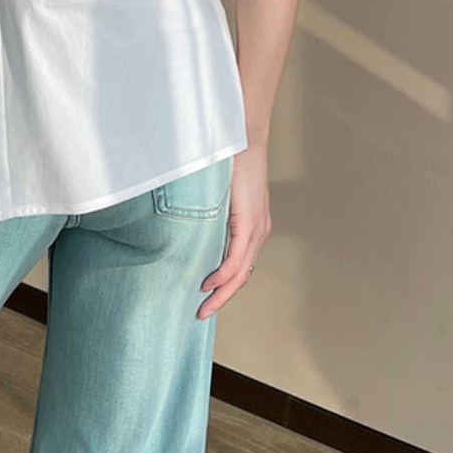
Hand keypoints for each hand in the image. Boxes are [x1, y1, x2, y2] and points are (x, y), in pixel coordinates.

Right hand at [197, 143, 270, 320]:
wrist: (244, 138)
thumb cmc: (230, 161)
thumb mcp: (221, 194)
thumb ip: (213, 212)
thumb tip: (193, 223)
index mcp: (254, 227)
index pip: (241, 266)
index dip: (226, 286)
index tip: (207, 298)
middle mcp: (259, 232)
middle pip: (242, 276)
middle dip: (222, 298)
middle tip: (203, 313)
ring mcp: (257, 228)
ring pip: (240, 273)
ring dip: (221, 293)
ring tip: (204, 306)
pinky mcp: (250, 222)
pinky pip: (236, 258)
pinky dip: (223, 274)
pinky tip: (209, 284)